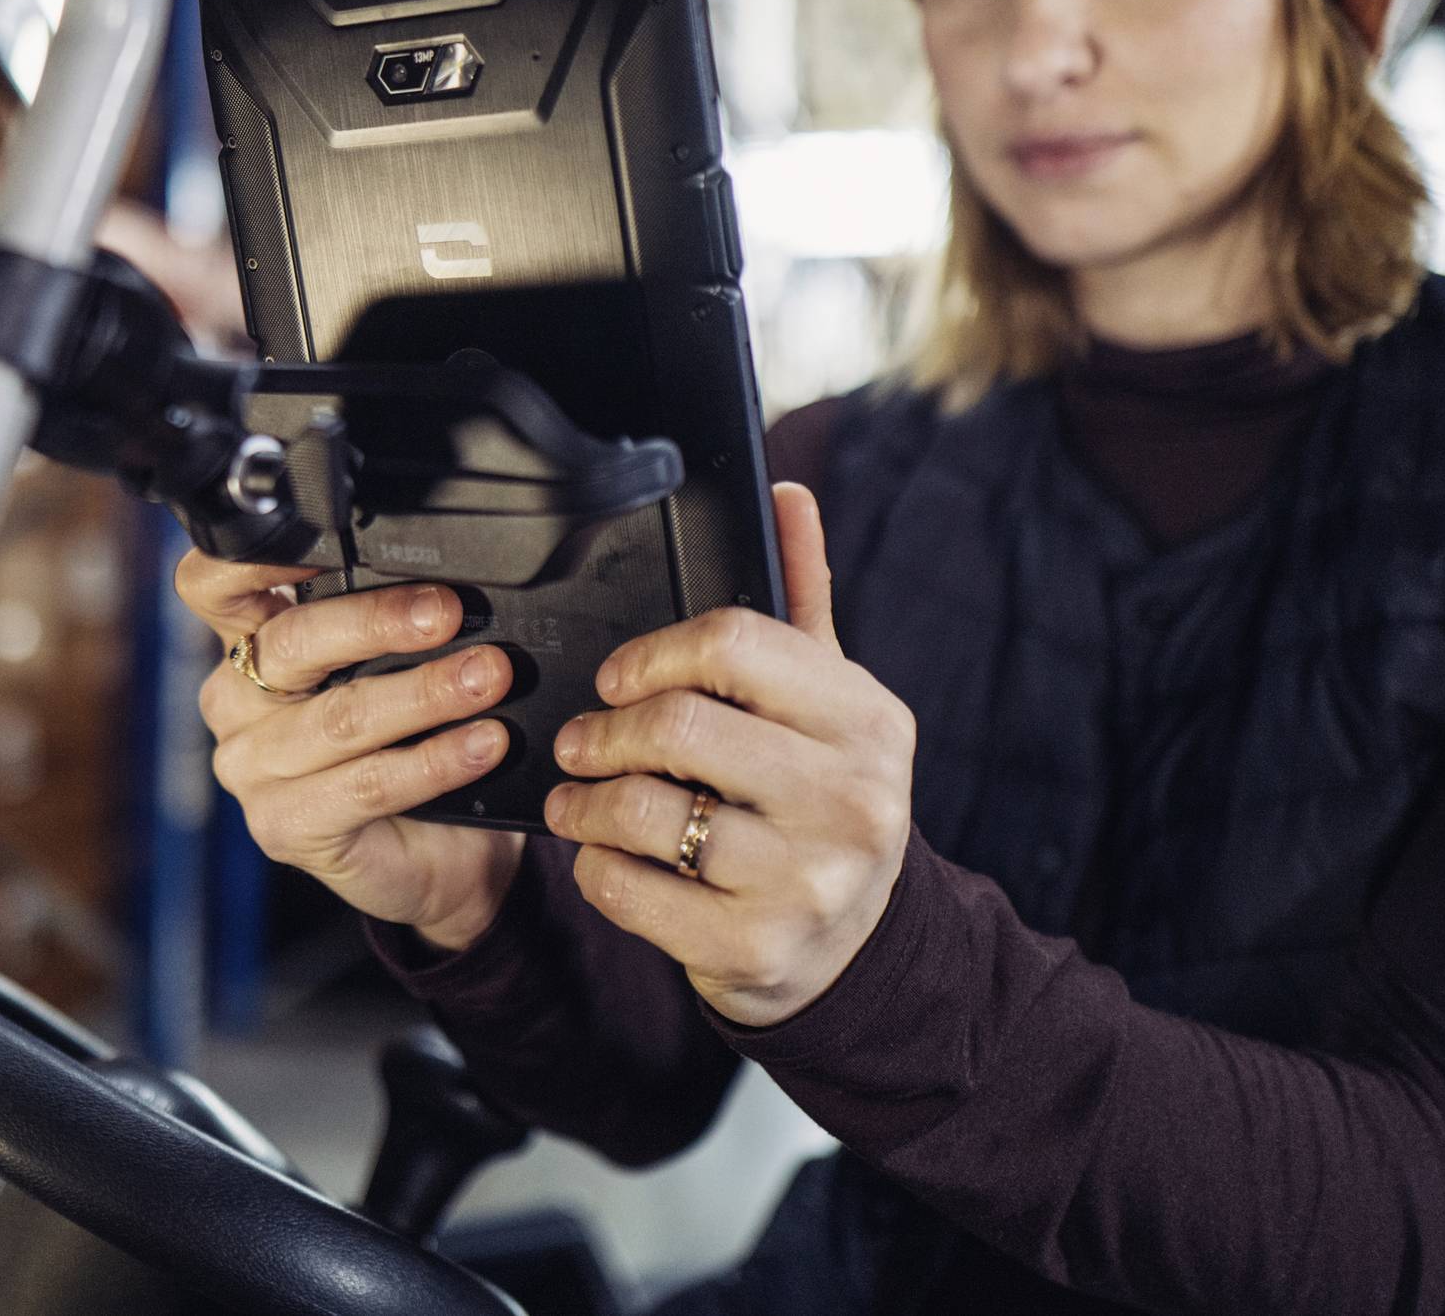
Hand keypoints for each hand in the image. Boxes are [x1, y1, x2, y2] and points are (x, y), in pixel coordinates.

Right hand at [181, 551, 525, 951]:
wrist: (435, 854)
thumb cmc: (410, 742)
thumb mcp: (391, 665)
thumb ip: (390, 622)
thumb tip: (449, 579)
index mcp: (250, 642)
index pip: (215, 584)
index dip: (252, 557)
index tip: (325, 536)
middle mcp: (235, 700)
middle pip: (291, 642)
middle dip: (377, 621)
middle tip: (446, 611)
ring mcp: (250, 768)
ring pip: (339, 717)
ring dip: (425, 692)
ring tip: (488, 677)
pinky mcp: (283, 825)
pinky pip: (365, 785)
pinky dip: (433, 761)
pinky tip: (481, 744)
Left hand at [543, 482, 914, 1025]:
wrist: (857, 951)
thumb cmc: (823, 802)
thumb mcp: (830, 704)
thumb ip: (801, 600)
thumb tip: (785, 493)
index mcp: (868, 721)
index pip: (735, 642)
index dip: (653, 652)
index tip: (617, 678)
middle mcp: (850, 799)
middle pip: (679, 724)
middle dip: (604, 730)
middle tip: (581, 741)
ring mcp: (806, 882)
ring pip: (644, 811)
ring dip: (585, 801)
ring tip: (576, 798)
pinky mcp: (755, 950)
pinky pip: (628, 889)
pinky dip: (595, 867)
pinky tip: (603, 855)